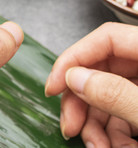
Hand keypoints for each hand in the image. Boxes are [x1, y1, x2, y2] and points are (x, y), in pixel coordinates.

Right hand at [45, 22, 137, 147]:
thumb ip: (116, 93)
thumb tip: (75, 78)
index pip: (107, 38)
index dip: (74, 58)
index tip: (54, 85)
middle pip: (101, 70)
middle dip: (81, 101)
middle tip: (70, 124)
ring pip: (106, 95)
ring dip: (93, 123)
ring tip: (95, 145)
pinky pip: (119, 113)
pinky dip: (109, 132)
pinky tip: (109, 146)